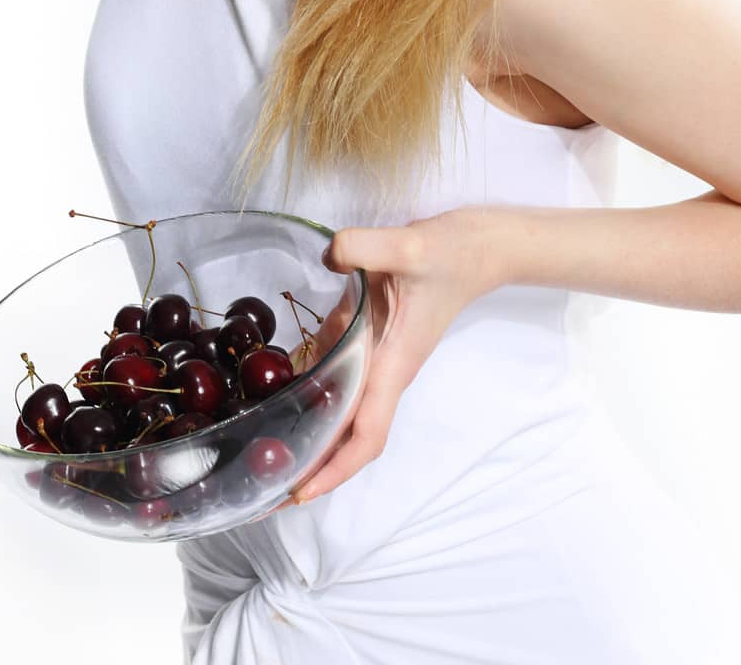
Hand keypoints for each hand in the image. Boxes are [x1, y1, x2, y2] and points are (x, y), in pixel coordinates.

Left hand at [273, 207, 501, 508]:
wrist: (480, 247)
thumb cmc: (452, 255)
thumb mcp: (408, 246)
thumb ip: (364, 248)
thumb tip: (329, 256)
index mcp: (394, 366)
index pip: (365, 434)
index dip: (334, 469)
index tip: (299, 493)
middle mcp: (384, 370)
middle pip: (348, 435)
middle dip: (311, 464)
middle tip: (261, 482)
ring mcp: (378, 355)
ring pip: (341, 406)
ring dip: (308, 430)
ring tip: (260, 446)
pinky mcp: (372, 334)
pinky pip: (338, 370)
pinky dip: (311, 384)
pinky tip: (275, 382)